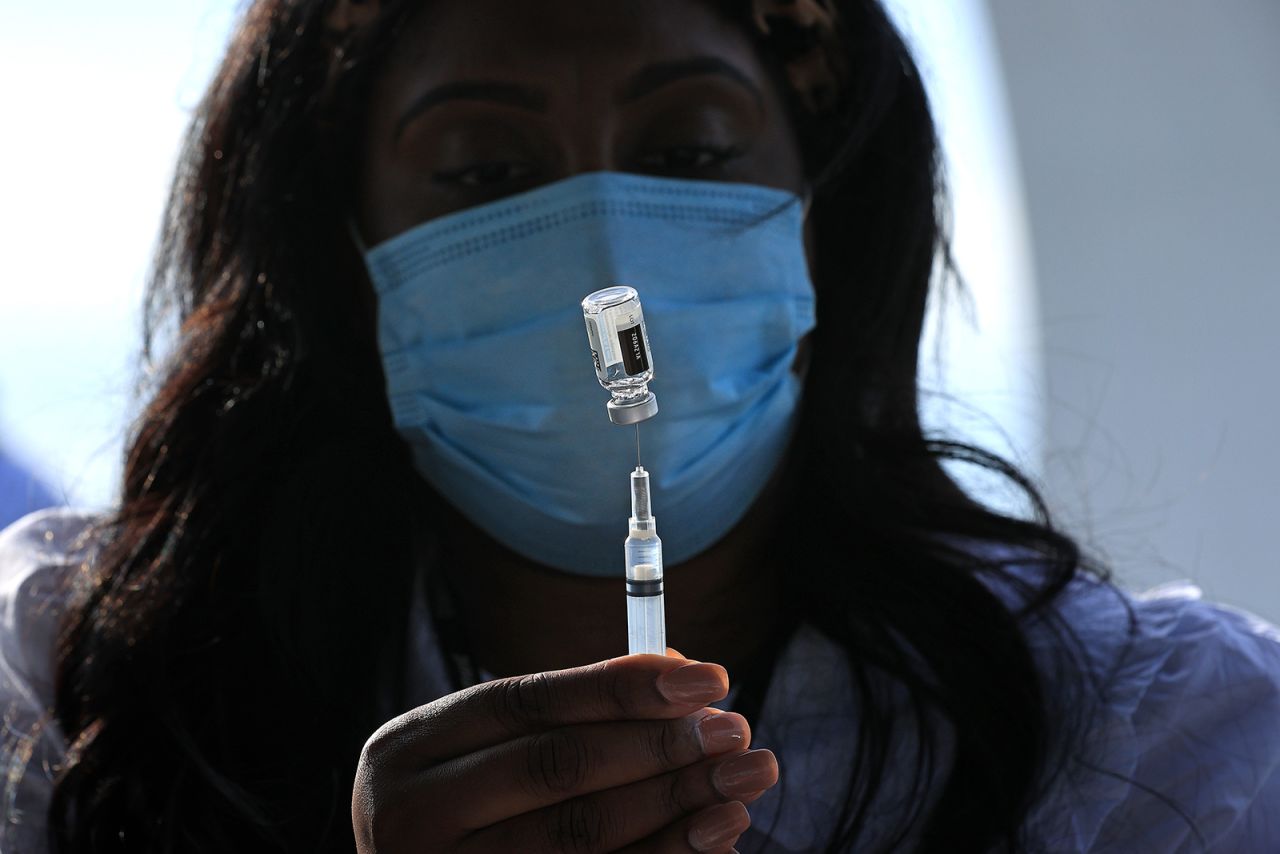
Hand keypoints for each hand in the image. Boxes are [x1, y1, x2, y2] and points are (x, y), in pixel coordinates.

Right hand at [352, 654, 777, 852]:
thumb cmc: (472, 812)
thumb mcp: (488, 755)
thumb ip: (572, 714)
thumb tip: (680, 673)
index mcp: (409, 752)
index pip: (526, 702)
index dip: (621, 687)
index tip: (707, 676)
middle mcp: (413, 817)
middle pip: (554, 767)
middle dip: (658, 744)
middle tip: (735, 730)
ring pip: (578, 836)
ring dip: (674, 805)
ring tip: (743, 782)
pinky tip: (717, 837)